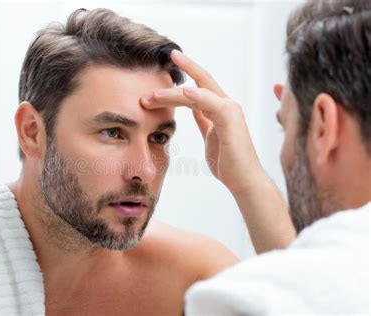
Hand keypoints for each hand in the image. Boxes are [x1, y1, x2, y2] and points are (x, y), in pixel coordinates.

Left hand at [141, 50, 265, 194]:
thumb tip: (193, 110)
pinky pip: (212, 103)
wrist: (243, 181)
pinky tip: (184, 92)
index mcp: (220, 108)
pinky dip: (198, 96)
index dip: (186, 74)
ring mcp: (230, 111)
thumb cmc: (227, 162)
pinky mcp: (230, 120)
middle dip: (183, 69)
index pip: (200, 86)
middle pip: (202, 80)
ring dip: (174, 93)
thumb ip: (203, 120)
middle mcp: (226, 105)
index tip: (167, 67)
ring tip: (152, 96)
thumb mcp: (210, 135)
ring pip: (198, 93)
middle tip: (163, 64)